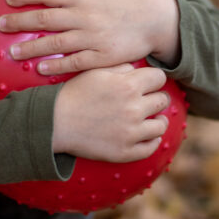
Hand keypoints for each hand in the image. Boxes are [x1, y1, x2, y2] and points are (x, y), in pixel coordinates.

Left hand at [0, 0, 180, 73]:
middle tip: (0, 25)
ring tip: (12, 52)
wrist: (157, 19)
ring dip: (32, 47)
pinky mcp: (102, 57)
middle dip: (19, 22)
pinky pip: (74, 63)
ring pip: (55, 43)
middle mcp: (85, 16)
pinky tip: (40, 68)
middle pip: (45, 18)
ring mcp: (93, 38)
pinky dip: (56, 66)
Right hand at [52, 64, 170, 161]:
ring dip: (157, 120)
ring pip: (161, 125)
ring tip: (150, 118)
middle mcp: (134, 108)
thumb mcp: (96, 71)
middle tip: (147, 100)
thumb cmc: (75, 93)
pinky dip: (151, 140)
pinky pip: (151, 147)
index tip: (148, 83)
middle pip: (163, 100)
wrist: (55, 122)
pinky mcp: (125, 152)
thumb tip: (138, 69)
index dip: (154, 79)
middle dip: (155, 97)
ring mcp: (131, 132)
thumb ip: (121, 67)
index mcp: (128, 85)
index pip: (159, 78)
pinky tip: (145, 134)